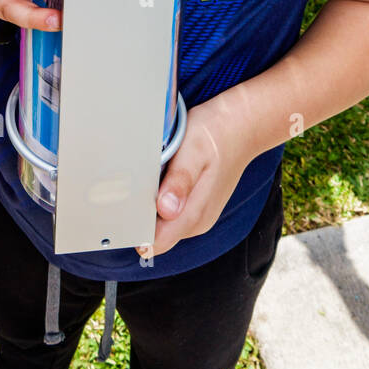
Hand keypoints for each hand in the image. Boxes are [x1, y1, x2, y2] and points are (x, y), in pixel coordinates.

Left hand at [137, 96, 250, 259]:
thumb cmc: (217, 133)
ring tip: (151, 177)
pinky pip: (172, 214)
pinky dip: (161, 200)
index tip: (124, 206)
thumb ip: (180, 181)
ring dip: (150, 207)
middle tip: (134, 184)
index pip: (155, 243)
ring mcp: (199, 216)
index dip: (135, 229)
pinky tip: (162, 178)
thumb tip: (164, 209)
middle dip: (140, 216)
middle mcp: (197, 222)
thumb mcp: (194, 150)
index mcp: (195, 214)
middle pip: (156, 236)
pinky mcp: (198, 207)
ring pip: (163, 225)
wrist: (243, 126)